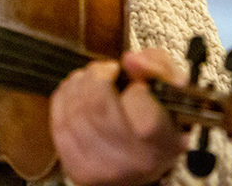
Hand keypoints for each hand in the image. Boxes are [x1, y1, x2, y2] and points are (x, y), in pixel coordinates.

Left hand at [49, 49, 189, 185]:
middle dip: (97, 75)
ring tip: (90, 78)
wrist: (140, 171)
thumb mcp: (172, 94)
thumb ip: (158, 67)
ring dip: (79, 83)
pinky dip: (64, 99)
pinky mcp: (75, 167)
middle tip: (106, 70)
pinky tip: (76, 92)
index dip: (136, 86)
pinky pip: (59, 123)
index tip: (137, 85)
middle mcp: (130, 161)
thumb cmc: (158, 127)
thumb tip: (131, 60)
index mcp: (159, 143)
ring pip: (75, 111)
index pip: (139, 103)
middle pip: (97, 104)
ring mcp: (99, 166)